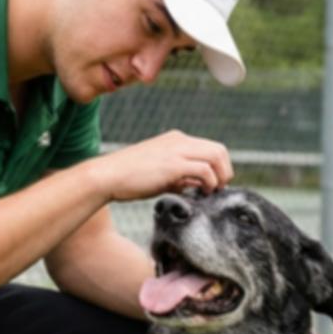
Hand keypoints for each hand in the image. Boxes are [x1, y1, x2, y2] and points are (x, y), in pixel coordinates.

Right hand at [87, 130, 233, 201]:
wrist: (107, 176)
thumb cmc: (129, 178)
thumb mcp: (159, 173)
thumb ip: (180, 176)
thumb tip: (197, 185)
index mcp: (176, 140)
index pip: (211, 147)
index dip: (219, 166)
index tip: (215, 184)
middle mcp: (179, 141)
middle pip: (219, 150)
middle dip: (225, 171)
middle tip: (218, 189)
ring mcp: (176, 151)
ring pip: (216, 156)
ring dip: (220, 177)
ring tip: (211, 192)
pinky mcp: (173, 165)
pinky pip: (205, 170)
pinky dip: (209, 183)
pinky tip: (201, 194)